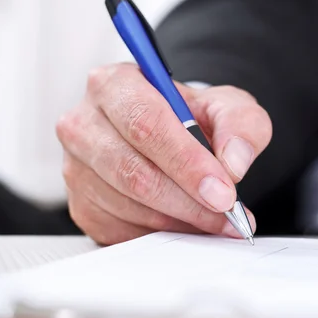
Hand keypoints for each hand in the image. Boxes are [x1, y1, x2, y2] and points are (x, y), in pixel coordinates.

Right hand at [57, 63, 270, 244]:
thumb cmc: (193, 117)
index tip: (224, 191)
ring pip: (131, 206)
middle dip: (189, 200)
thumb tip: (234, 162)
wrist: (174, 134)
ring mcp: (77, 168)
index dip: (188, 163)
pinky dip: (165, 233)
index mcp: (115, 85)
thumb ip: (240, 124)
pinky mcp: (82, 205)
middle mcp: (84, 124)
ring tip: (218, 220)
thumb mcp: (227, 106)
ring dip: (182, 221)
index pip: (146, 125)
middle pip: (135, 172)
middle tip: (228, 213)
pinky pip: (123, 230)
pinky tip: (190, 224)